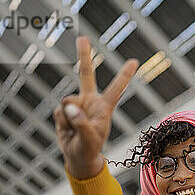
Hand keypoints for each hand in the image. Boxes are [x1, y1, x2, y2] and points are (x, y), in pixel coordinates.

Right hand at [54, 36, 138, 178]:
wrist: (77, 157)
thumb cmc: (89, 149)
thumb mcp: (89, 140)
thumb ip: (81, 123)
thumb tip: (69, 107)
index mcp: (104, 108)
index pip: (116, 89)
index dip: (124, 75)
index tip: (135, 61)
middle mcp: (90, 102)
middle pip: (86, 75)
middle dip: (83, 56)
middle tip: (82, 38)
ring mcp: (76, 105)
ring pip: (67, 101)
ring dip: (68, 119)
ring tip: (75, 131)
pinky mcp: (64, 110)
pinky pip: (59, 112)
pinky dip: (61, 123)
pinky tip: (67, 130)